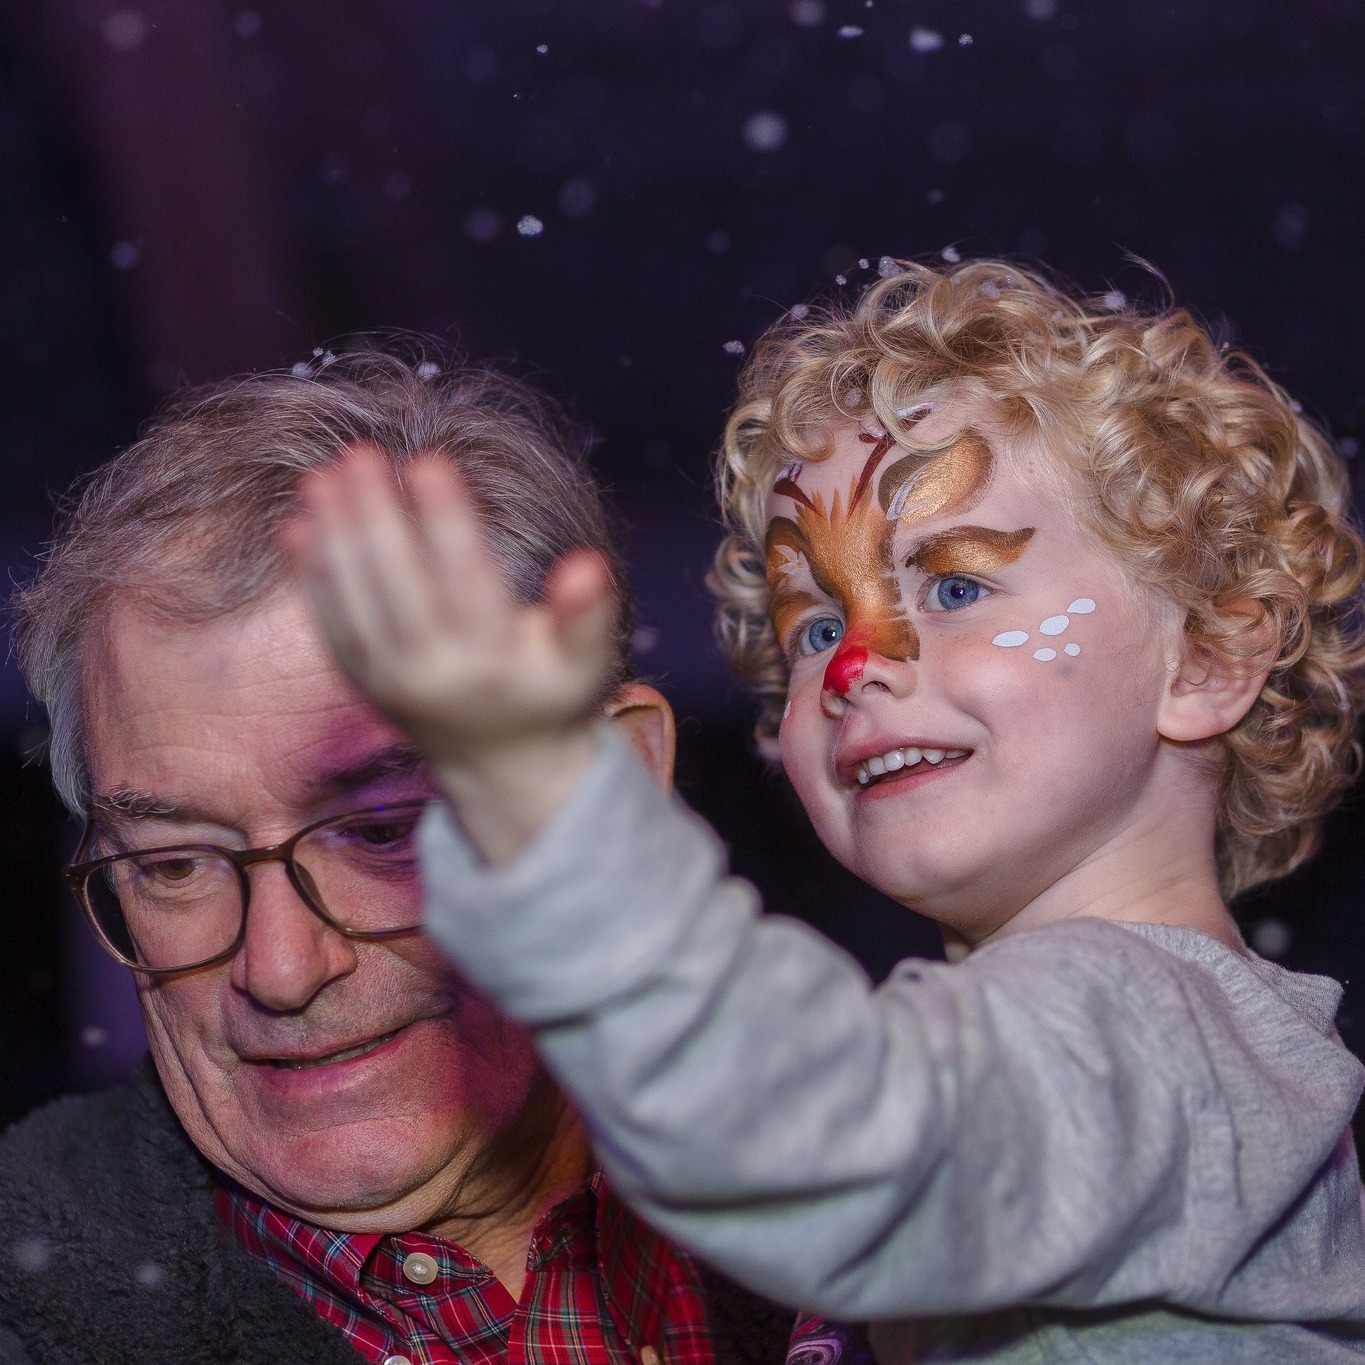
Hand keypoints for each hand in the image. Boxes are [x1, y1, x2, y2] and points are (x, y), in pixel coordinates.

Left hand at [287, 445, 616, 861]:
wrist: (500, 765)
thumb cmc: (549, 694)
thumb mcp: (584, 663)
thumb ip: (586, 615)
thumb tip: (588, 565)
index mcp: (493, 662)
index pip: (465, 578)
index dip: (445, 519)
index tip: (430, 460)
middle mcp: (434, 674)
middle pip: (398, 583)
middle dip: (376, 515)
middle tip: (361, 453)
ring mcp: (390, 682)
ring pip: (356, 601)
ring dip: (334, 537)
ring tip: (321, 475)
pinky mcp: (361, 683)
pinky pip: (330, 624)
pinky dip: (311, 577)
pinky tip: (297, 524)